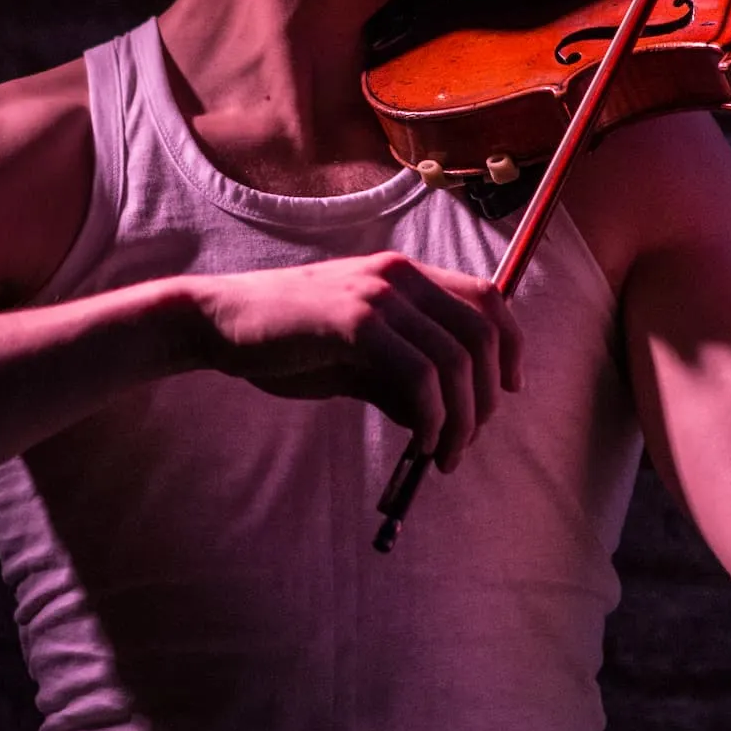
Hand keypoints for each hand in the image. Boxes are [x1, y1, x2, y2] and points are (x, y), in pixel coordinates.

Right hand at [189, 252, 523, 472]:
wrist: (220, 323)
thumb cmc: (285, 341)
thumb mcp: (354, 357)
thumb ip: (398, 376)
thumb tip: (441, 417)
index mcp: (403, 275)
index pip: (488, 298)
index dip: (510, 346)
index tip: (507, 391)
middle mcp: (399, 276)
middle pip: (482, 333)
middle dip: (486, 398)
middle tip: (466, 440)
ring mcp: (378, 295)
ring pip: (457, 360)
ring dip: (461, 418)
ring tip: (442, 454)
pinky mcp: (356, 322)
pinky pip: (420, 376)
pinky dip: (431, 417)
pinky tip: (418, 441)